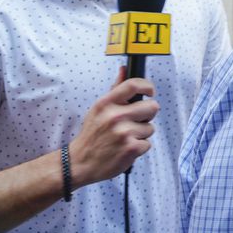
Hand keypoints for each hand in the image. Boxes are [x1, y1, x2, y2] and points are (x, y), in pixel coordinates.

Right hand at [68, 67, 159, 187]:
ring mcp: (124, 133)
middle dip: (148, 114)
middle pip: (152, 107)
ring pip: (150, 127)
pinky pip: (148, 143)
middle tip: (137, 120)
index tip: (150, 92)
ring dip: (142, 134)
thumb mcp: (99, 109)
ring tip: (125, 137)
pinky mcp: (131, 148)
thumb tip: (124, 69)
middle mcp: (115, 116)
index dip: (147, 86)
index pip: (133, 85)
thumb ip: (115, 90)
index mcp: (106, 103)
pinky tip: (125, 148)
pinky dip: (139, 147)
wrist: (80, 163)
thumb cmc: (93, 134)